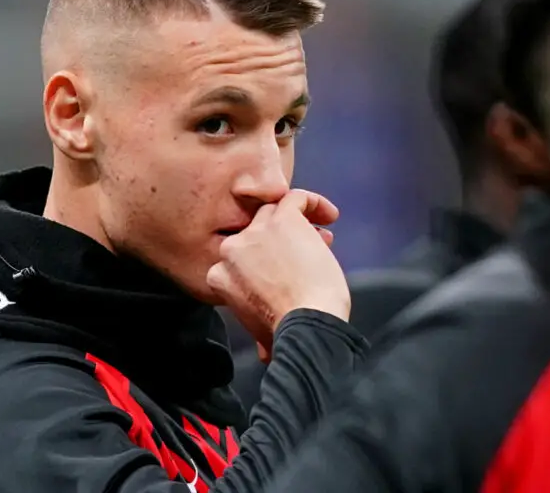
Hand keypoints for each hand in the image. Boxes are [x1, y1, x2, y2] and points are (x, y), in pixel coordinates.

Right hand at [207, 189, 349, 360]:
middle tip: (308, 253)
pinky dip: (313, 202)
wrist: (304, 323)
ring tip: (322, 234)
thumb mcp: (261, 333)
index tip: (289, 269)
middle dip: (283, 240)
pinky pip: (295, 197)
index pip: (241, 254)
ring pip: (274, 211)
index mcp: (220, 275)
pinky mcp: (282, 220)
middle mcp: (232, 249)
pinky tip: (330, 216)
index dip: (268, 259)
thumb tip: (265, 352)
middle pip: (256, 230)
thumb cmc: (287, 332)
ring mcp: (256, 232)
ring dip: (299, 220)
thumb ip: (260, 332)